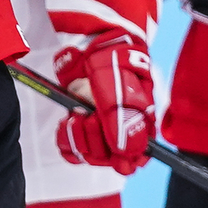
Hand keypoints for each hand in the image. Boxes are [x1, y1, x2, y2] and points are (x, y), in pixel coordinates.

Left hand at [52, 31, 153, 173]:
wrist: (91, 48)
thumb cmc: (113, 63)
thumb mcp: (118, 86)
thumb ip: (121, 117)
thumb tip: (126, 151)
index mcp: (141, 125)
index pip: (134, 160)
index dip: (121, 158)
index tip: (110, 144)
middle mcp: (121, 133)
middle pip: (108, 159)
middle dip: (94, 138)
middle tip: (88, 115)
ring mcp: (100, 132)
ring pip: (88, 155)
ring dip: (78, 136)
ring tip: (76, 113)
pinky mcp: (81, 129)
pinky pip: (71, 149)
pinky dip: (65, 137)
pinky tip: (67, 121)